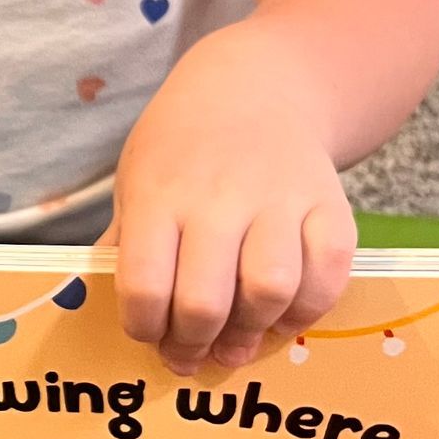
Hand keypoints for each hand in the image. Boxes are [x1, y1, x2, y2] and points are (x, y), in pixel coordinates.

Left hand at [106, 45, 355, 376]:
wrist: (257, 85)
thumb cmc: (182, 146)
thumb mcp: (135, 180)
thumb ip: (124, 245)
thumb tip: (109, 311)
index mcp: (158, 194)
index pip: (143, 285)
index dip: (143, 329)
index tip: (149, 335)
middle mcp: (218, 197)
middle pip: (205, 301)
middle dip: (193, 343)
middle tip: (191, 353)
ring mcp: (279, 199)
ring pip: (270, 291)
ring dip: (251, 331)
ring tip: (237, 339)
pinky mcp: (329, 203)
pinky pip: (328, 273)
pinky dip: (307, 309)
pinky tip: (283, 313)